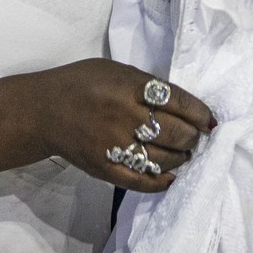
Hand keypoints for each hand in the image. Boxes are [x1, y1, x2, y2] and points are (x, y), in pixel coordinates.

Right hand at [30, 59, 214, 191]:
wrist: (43, 110)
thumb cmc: (82, 83)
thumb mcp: (116, 71)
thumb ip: (146, 85)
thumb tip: (182, 105)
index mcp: (129, 87)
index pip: (178, 101)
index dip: (200, 113)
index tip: (209, 121)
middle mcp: (125, 116)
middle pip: (175, 132)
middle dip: (193, 137)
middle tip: (195, 138)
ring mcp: (114, 145)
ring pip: (163, 159)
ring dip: (181, 158)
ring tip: (183, 154)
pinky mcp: (105, 168)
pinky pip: (140, 181)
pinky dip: (160, 182)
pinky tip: (170, 177)